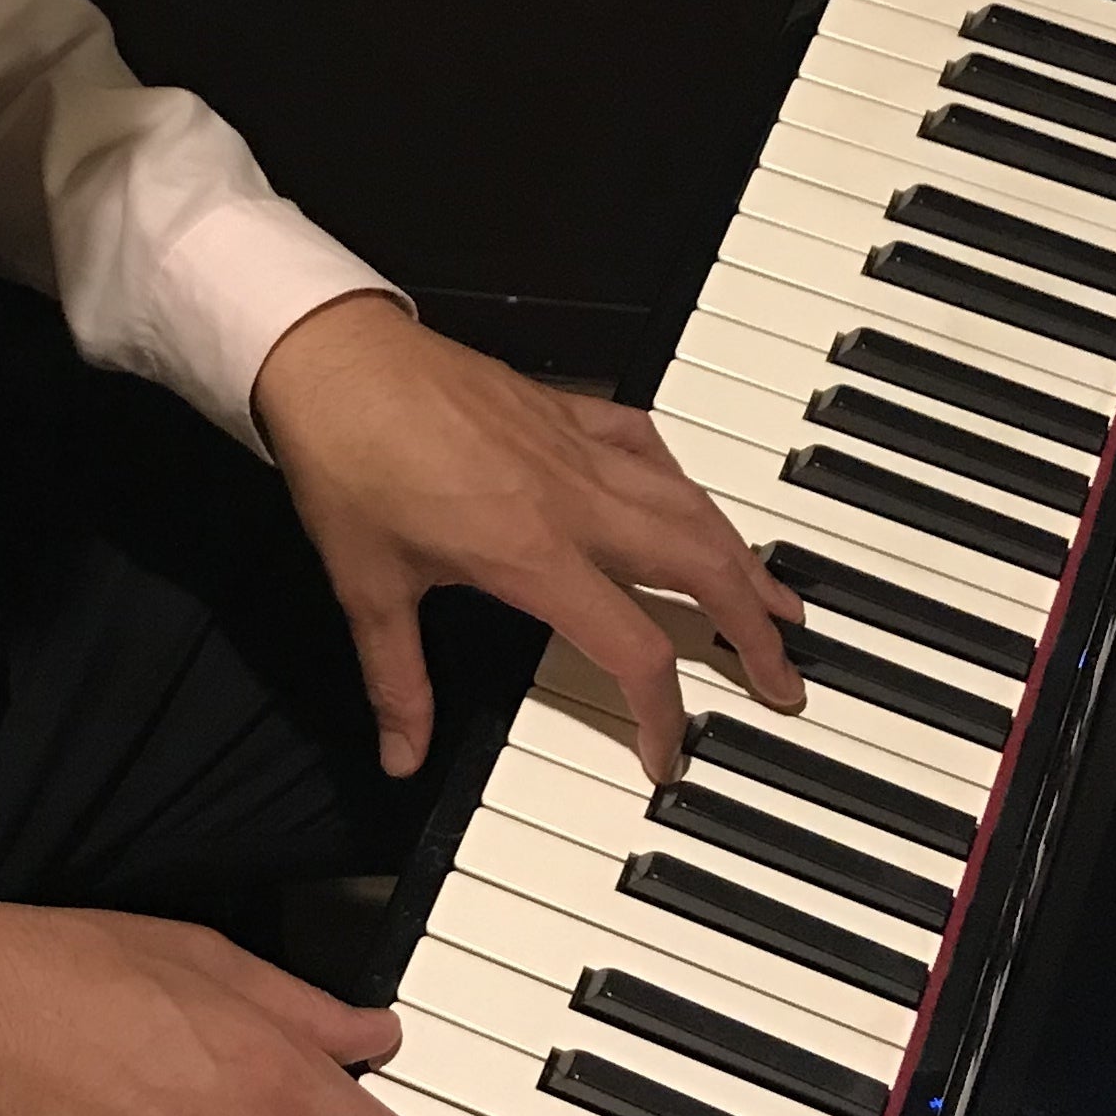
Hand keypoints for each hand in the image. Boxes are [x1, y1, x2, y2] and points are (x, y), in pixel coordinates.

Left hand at [251, 293, 805, 782]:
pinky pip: (648, 444)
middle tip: (784, 675)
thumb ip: (397, 682)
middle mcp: (574, 500)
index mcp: (532, 554)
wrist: (331, 360)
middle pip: (699, 568)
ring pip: (690, 505)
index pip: (635, 651)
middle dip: (754, 630)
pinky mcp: (564, 408)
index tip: (666, 753)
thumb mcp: (366, 590)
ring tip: (779, 597)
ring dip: (741, 557)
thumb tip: (402, 755)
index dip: (663, 714)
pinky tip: (690, 500)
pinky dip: (681, 480)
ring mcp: (576, 448)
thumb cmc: (346, 461)